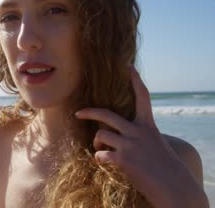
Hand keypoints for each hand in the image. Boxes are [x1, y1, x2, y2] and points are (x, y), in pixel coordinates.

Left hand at [75, 66, 207, 207]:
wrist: (175, 188)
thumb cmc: (165, 168)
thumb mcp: (156, 144)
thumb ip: (140, 135)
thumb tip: (118, 134)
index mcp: (148, 125)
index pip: (142, 96)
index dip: (134, 80)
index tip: (126, 65)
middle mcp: (138, 131)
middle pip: (107, 114)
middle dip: (89, 112)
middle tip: (78, 113)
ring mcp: (130, 144)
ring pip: (101, 135)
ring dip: (97, 144)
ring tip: (100, 150)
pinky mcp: (123, 159)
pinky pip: (100, 155)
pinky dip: (99, 159)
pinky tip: (105, 164)